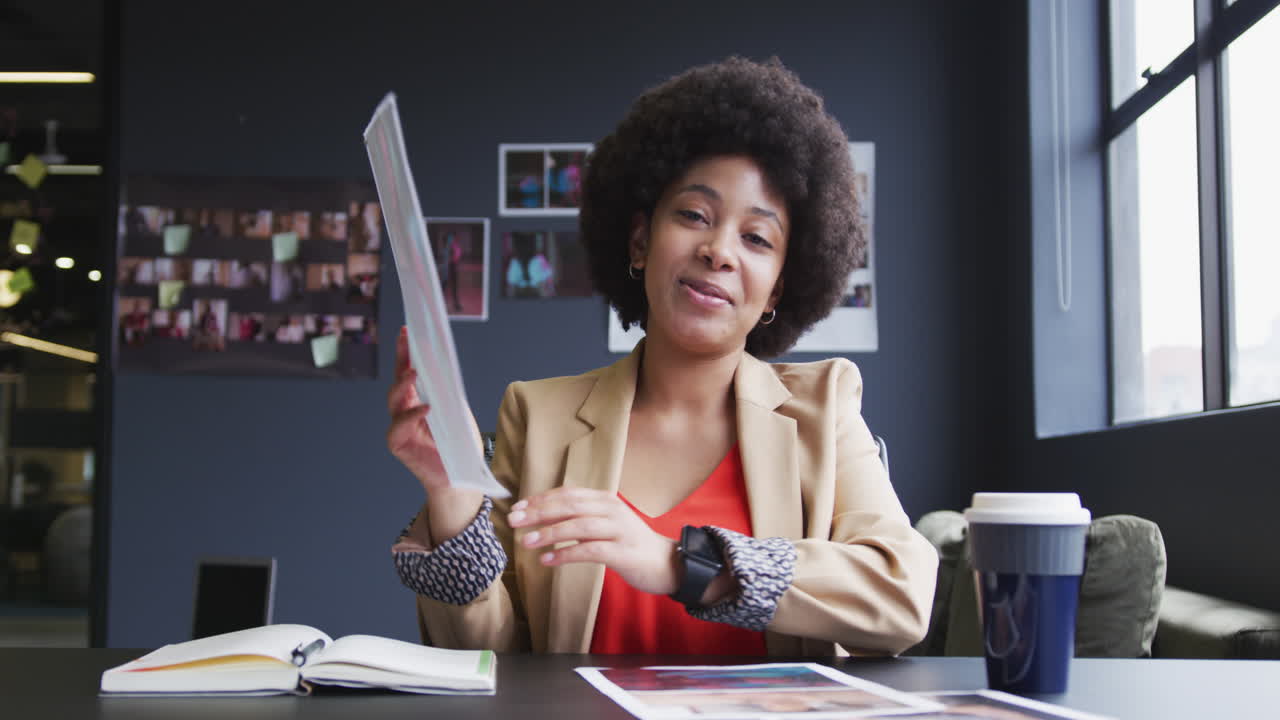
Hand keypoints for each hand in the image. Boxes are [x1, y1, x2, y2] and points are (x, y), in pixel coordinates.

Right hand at [386, 326, 448, 492]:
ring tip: (415, 372)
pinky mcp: (398, 443)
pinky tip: (427, 407)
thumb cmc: (460, 445)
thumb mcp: (458, 412)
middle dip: (401, 357)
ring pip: (394, 399)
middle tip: (405, 338)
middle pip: (398, 379)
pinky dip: (413, 415)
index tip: (407, 330)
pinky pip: (400, 425)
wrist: (461, 476)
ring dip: (404, 383)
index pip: (409, 371)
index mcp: (418, 399)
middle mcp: (405, 409)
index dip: (406, 351)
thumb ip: (449, 392)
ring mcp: (399, 425)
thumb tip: (444, 368)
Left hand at [508, 487, 679, 595]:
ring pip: (578, 526)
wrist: (667, 563)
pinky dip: (566, 554)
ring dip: (549, 533)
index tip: (518, 507)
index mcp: (605, 500)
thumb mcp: (605, 524)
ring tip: (526, 542)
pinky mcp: (623, 552)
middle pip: (569, 506)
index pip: (568, 494)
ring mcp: (619, 530)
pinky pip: (589, 551)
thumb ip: (580, 519)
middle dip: (538, 512)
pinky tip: (548, 560)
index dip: (541, 499)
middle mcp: (612, 510)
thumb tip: (543, 518)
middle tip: (514, 521)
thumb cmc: (630, 544)